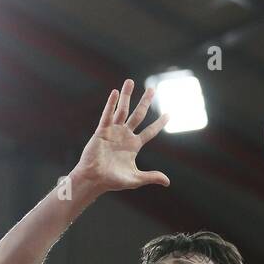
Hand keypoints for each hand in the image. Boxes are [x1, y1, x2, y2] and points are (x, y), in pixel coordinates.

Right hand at [73, 79, 170, 194]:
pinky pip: (107, 115)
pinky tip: (115, 92)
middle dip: (145, 102)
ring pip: (122, 110)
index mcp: (133, 146)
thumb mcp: (135, 179)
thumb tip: (168, 182)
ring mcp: (113, 132)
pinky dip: (111, 104)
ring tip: (130, 81)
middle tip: (152, 89)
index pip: (150, 132)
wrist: (94, 180)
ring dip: (126, 96)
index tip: (168, 114)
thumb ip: (151, 177)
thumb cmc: (112, 181)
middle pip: (138, 115)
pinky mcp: (102, 131)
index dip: (159, 124)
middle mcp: (124, 135)